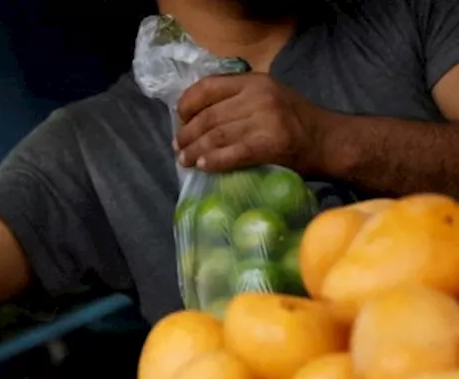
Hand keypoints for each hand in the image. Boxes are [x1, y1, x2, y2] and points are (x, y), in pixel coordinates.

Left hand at [174, 73, 338, 174]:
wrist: (329, 141)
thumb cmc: (295, 122)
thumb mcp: (268, 96)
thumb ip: (237, 99)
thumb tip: (195, 116)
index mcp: (255, 81)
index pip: (207, 87)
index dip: (186, 105)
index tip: (180, 119)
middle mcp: (258, 97)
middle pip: (207, 117)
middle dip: (186, 135)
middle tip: (178, 147)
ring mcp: (264, 121)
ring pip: (214, 136)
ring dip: (194, 151)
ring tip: (184, 160)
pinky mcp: (268, 145)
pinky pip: (230, 154)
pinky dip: (212, 161)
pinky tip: (202, 167)